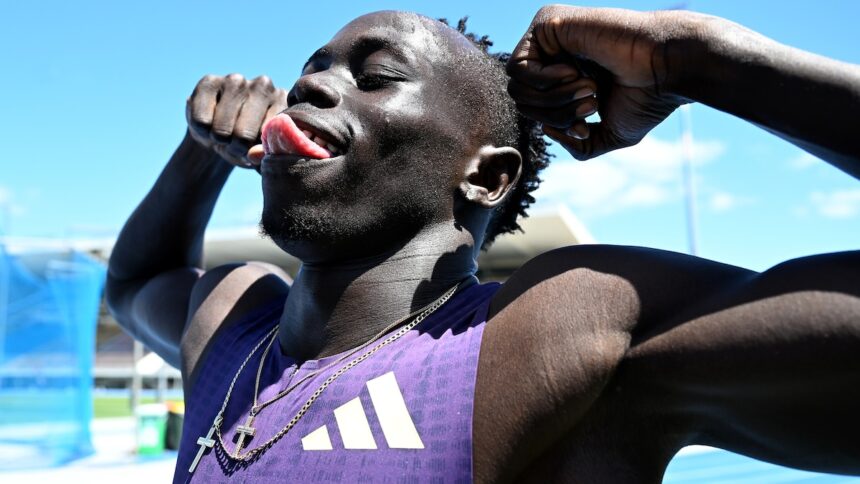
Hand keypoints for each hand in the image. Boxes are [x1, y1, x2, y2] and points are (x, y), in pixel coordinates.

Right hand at [186, 73, 287, 168]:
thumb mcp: (261, 151)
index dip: (257, 152)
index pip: (270, 137)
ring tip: (223, 136)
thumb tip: (253, 154)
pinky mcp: (209, 81)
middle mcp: (264, 85)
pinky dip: (202, 132)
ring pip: (222, 129)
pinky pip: (202, 121)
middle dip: (237, 148)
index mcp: (284, 102)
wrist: (219, 130)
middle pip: (245, 135)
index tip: (254, 150)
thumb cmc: (247, 142)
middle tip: (236, 145)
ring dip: (218, 140)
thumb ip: (264, 154)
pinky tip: (208, 125)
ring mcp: (236, 80)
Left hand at [507, 6, 694, 159]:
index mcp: (567, 77)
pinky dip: (545, 81)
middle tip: (591, 105)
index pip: (535, 110)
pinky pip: (518, 67)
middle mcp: (555, 55)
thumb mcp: (609, 133)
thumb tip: (545, 130)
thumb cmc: (645, 98)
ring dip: (554, 99)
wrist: (665, 68)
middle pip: (521, 100)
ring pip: (517, 86)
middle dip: (554, 114)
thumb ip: (578, 143)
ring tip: (589, 90)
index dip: (557, 126)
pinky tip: (574, 73)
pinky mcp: (547, 22)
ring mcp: (550, 37)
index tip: (586, 127)